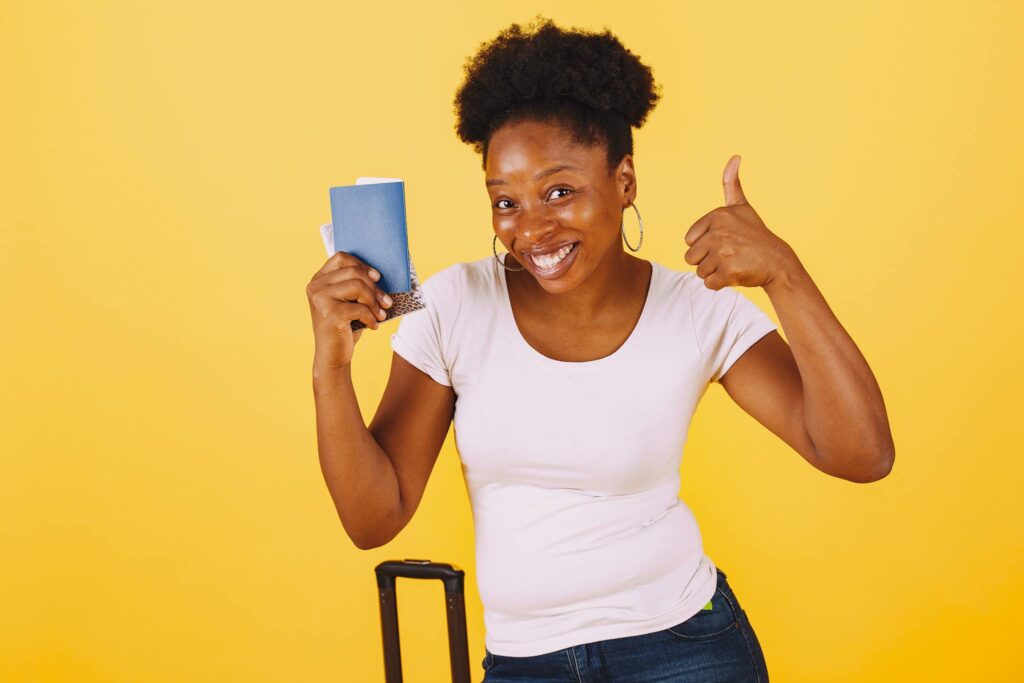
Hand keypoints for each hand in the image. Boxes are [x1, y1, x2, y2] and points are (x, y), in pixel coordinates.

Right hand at [306, 250, 393, 371]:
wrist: (332, 356)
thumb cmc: (345, 327)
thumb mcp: (349, 302)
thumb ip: (356, 285)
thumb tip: (380, 273)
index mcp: (318, 279)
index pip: (341, 257)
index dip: (362, 265)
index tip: (377, 277)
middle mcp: (315, 286)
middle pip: (354, 272)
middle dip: (375, 288)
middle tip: (387, 302)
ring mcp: (320, 299)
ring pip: (358, 286)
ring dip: (374, 302)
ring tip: (381, 314)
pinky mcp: (329, 314)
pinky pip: (360, 308)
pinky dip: (372, 317)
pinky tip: (374, 326)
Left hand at [683, 155, 796, 289]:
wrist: (777, 262)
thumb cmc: (755, 235)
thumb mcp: (741, 207)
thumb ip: (732, 183)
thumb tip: (735, 156)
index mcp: (717, 216)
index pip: (689, 240)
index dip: (704, 245)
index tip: (725, 241)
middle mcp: (719, 232)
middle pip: (691, 257)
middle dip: (707, 261)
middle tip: (729, 255)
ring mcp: (723, 252)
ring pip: (699, 271)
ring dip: (714, 272)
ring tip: (733, 263)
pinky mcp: (728, 272)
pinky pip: (709, 284)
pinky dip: (720, 284)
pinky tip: (736, 274)